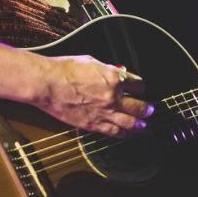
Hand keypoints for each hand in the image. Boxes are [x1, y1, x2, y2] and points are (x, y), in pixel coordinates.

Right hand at [35, 55, 152, 136]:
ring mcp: (104, 112)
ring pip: (130, 123)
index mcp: (114, 78)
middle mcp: (113, 97)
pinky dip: (124, 134)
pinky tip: (127, 134)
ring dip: (140, 125)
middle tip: (150, 110)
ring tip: (144, 126)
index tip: (141, 88)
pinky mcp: (93, 124)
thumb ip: (108, 69)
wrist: (47, 84)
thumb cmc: (65, 69)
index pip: (138, 84)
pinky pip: (114, 132)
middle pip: (139, 106)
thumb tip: (118, 72)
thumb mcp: (92, 62)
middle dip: (147, 109)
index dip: (141, 86)